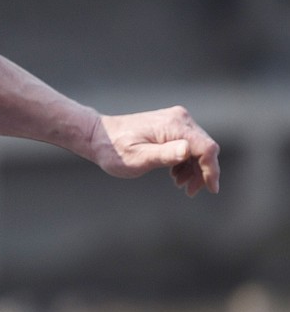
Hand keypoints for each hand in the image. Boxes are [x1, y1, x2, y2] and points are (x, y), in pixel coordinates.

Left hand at [90, 106, 219, 196]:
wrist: (99, 137)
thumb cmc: (114, 150)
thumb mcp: (137, 158)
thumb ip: (163, 155)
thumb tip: (187, 151)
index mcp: (174, 126)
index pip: (206, 147)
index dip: (211, 169)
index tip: (211, 189)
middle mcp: (179, 119)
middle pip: (205, 147)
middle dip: (203, 172)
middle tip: (191, 192)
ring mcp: (176, 121)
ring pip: (198, 147)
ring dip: (194, 168)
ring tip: (180, 185)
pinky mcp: (170, 126)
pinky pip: (188, 145)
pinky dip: (185, 162)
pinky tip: (175, 175)